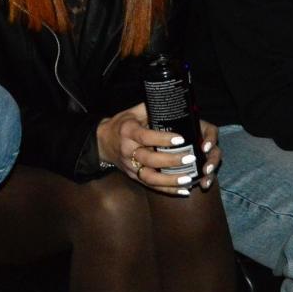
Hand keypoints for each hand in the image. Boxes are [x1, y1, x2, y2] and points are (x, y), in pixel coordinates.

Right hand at [97, 104, 215, 194]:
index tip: (181, 138)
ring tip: (188, 179)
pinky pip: (151, 186)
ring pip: (150, 177)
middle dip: (171, 160)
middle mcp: (127, 150)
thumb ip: (151, 108)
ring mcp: (130, 166)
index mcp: (128, 131)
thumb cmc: (122, 123)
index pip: (145, 136)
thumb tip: (174, 101)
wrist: (102, 141)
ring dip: (170, 180)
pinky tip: (184, 190)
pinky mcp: (133, 176)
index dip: (163, 138)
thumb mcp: (133, 111)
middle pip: (149, 159)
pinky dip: (168, 190)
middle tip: (190, 158)